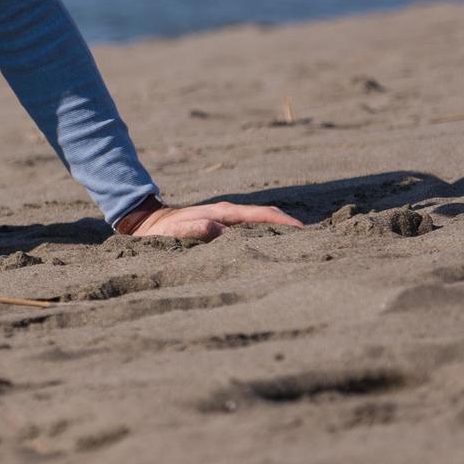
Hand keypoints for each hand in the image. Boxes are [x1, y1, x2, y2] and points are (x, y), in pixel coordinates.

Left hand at [113, 197, 302, 242]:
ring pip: (262, 223)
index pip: (261, 215)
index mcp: (222, 213)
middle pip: (268, 217)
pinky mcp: (226, 227)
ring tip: (304, 248)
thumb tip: (220, 230)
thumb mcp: (173, 232)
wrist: (148, 224)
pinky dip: (269, 236)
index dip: (284, 223)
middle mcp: (229, 213)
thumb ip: (194, 229)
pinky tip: (278, 250)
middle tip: (315, 243)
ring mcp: (228, 219)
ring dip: (281, 232)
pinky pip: (253, 230)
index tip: (306, 233)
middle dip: (291, 227)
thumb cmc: (160, 232)